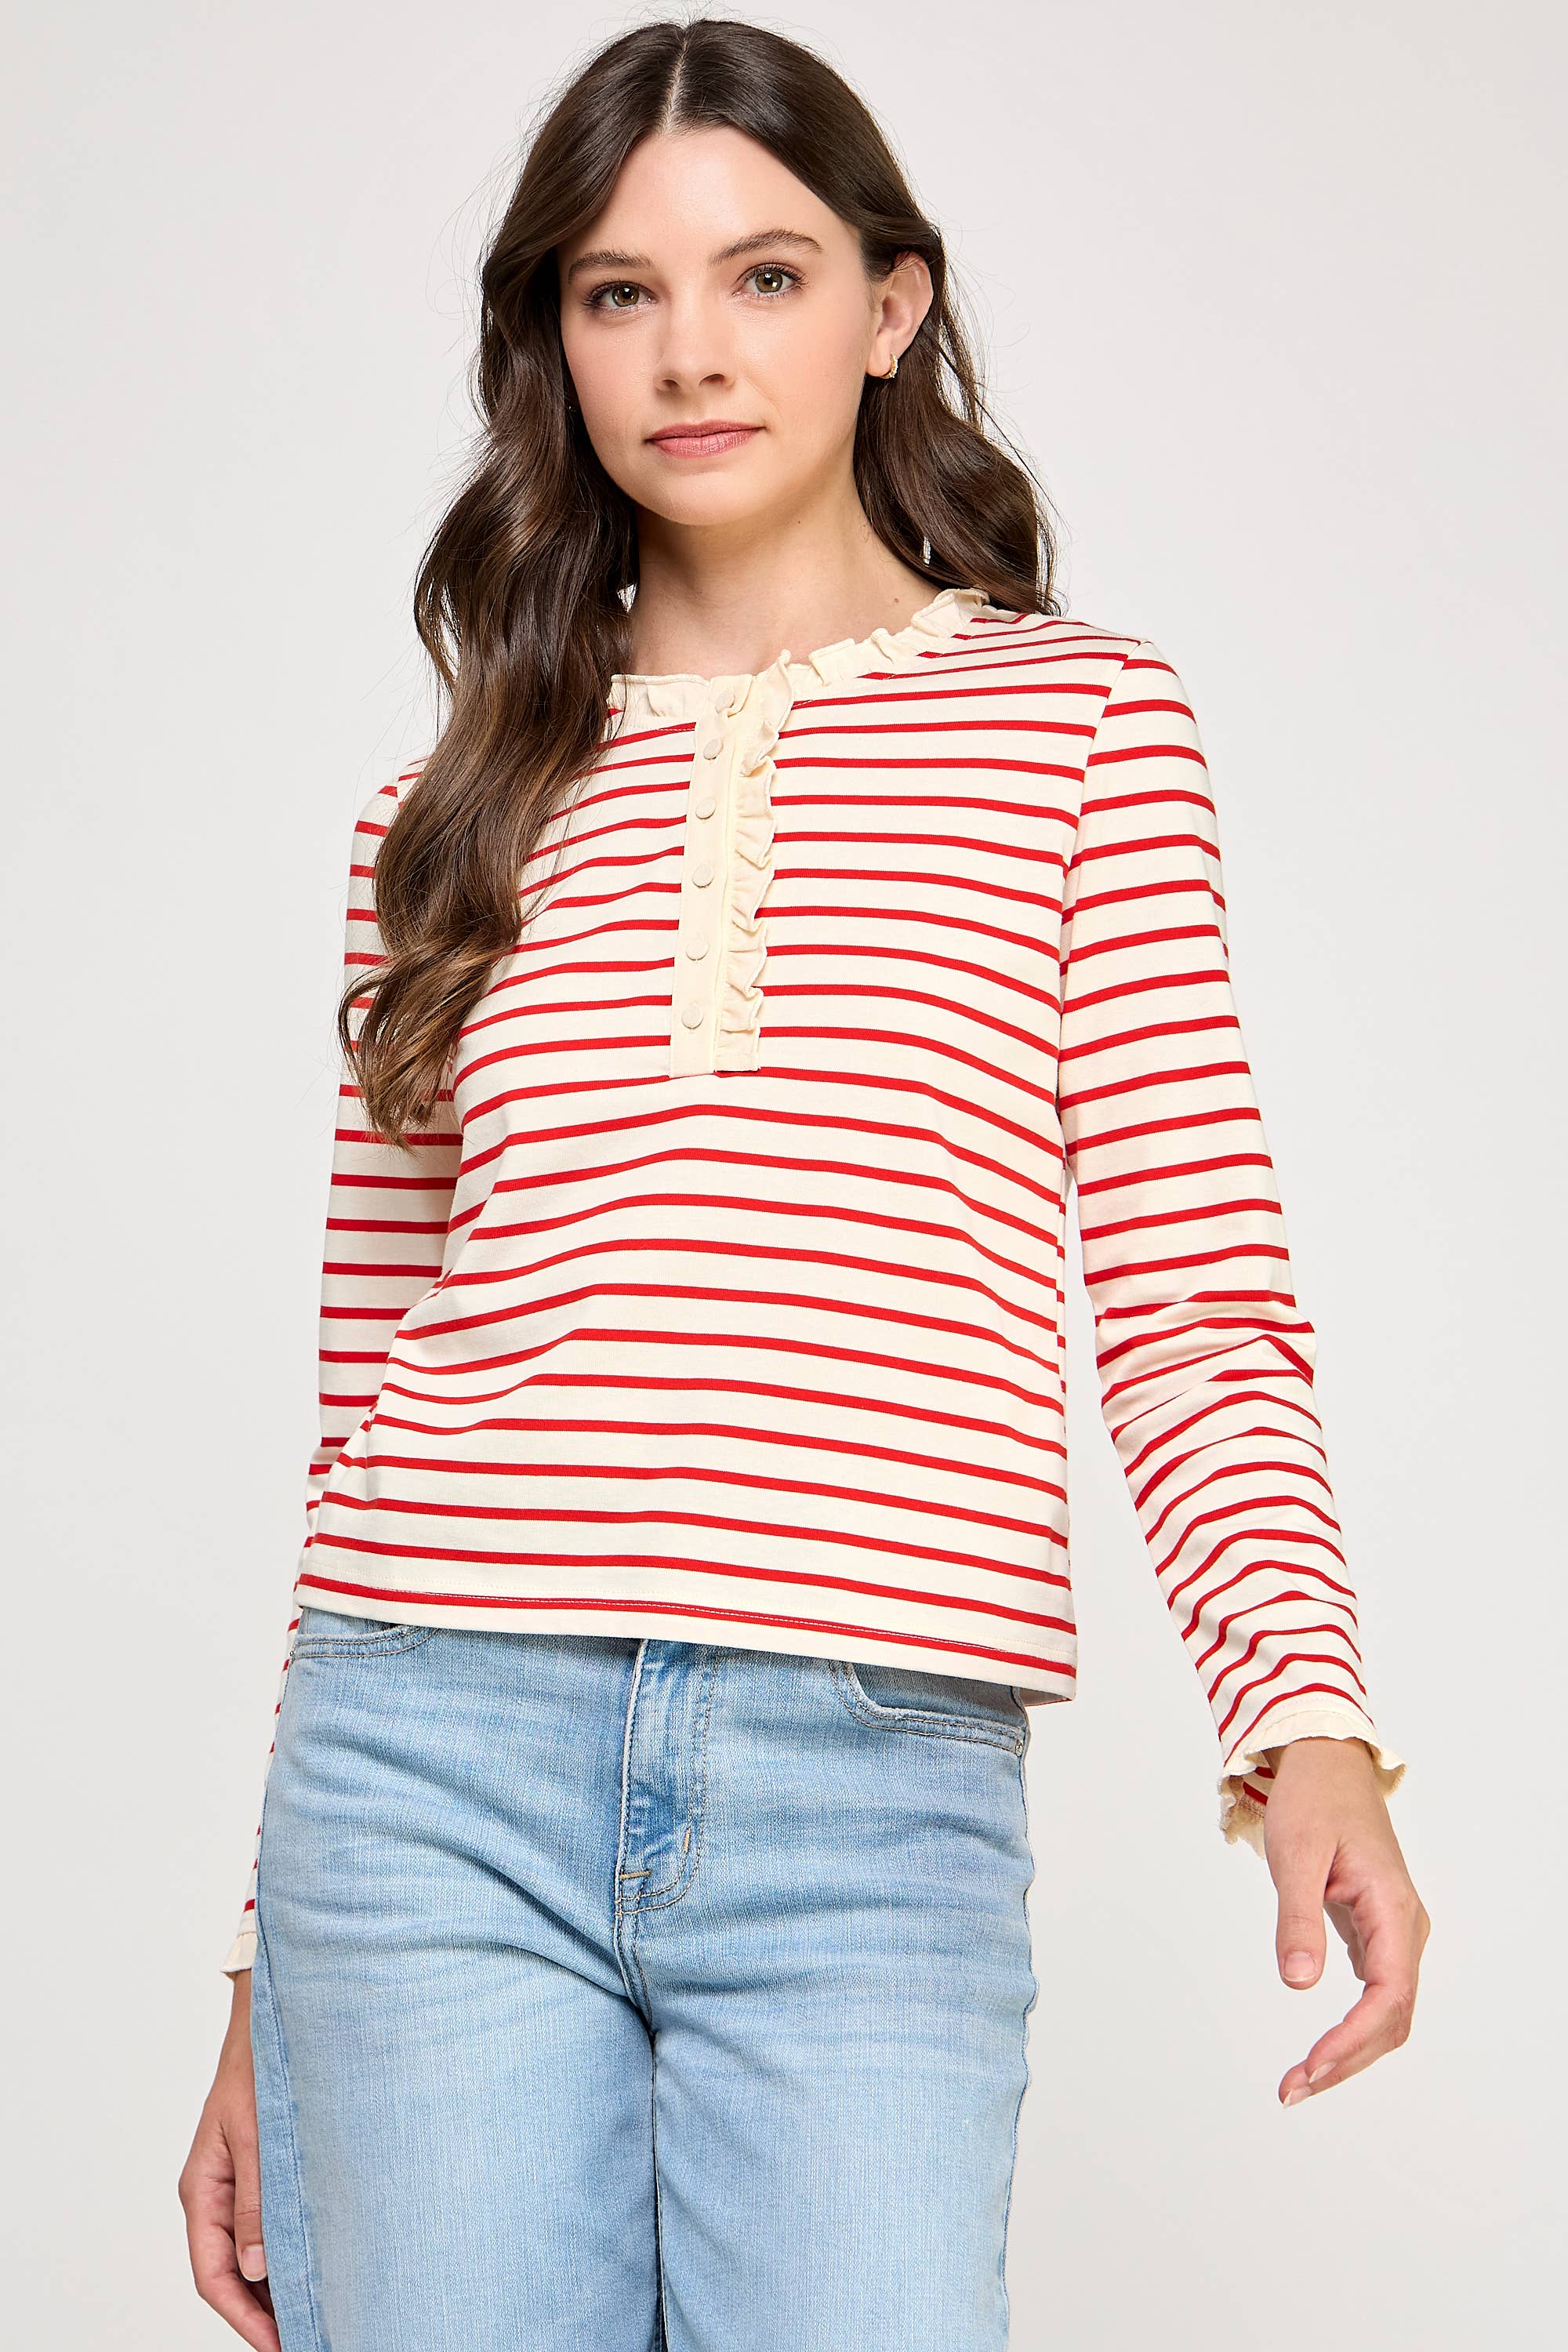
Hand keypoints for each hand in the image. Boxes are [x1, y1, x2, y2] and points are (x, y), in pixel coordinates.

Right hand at [178, 1972, 279, 2347]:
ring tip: (308, 2314)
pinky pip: (260, 2227)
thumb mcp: (256, 2139)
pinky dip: (279, 2254)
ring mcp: (232, 2186)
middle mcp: (213, 2195)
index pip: (213, 2275)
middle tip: (301, 2336)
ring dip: (271, 2287)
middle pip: (227, 2273)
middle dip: (258, 2312)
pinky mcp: (254, 2175)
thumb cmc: (258, 2073)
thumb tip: (255, 2268)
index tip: (277, 2344)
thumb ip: (256, 2203)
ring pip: (244, 2254)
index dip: (242, 2316)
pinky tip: (307, 2268)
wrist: (266, 2026)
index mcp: (202, 2190)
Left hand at [1260, 1734, 1428, 2108]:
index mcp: (1393, 1908)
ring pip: (1387, 2011)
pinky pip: (1376, 1993)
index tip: (1312, 2066)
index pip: (1388, 1996)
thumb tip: (1300, 1983)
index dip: (1352, 2040)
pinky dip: (1350, 2027)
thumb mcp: (1296, 1853)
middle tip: (1294, 2088)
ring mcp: (1393, 1931)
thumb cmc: (1313, 1799)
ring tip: (1301, 2080)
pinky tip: (1319, 2048)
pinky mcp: (1376, 1931)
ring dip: (1350, 2051)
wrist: (1325, 1762)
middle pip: (1392, 2016)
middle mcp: (1404, 1927)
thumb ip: (1297, 1918)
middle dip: (1348, 2059)